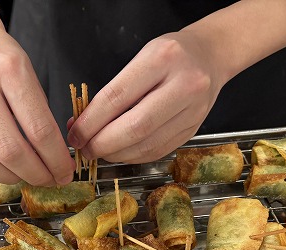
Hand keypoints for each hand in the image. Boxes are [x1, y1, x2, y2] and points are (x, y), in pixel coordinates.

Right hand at [0, 1, 74, 185]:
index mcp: (8, 70)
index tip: (65, 171)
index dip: (56, 159)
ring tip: (24, 174)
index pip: (39, 129)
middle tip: (49, 179)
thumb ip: (40, 114)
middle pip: (10, 150)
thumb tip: (54, 157)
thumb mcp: (29, 73)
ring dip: (10, 177)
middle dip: (36, 174)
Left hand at [66, 30, 225, 163]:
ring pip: (146, 144)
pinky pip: (157, 151)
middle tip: (85, 149)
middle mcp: (183, 85)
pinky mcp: (193, 129)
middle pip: (134, 127)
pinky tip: (120, 152)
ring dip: (116, 154)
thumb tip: (80, 124)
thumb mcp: (140, 59)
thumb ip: (112, 92)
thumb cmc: (170, 56)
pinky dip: (133, 156)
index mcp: (162, 59)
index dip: (91, 122)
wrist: (211, 56)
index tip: (74, 134)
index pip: (117, 97)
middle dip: (102, 143)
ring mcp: (192, 110)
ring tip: (99, 151)